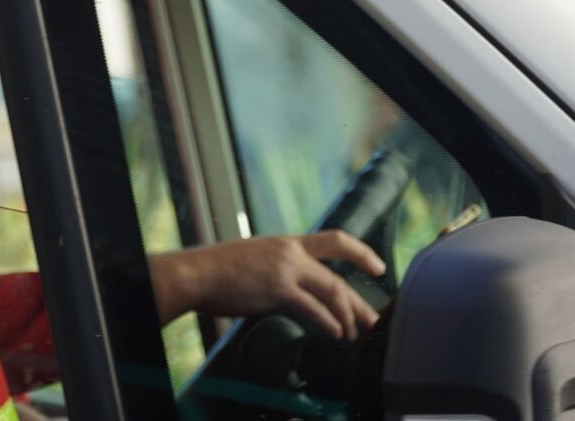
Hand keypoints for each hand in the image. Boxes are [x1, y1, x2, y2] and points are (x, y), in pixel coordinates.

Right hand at [148, 230, 385, 341]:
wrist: (196, 273)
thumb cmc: (219, 270)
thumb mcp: (256, 257)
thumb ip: (278, 268)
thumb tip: (291, 287)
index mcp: (287, 242)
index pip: (335, 240)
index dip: (361, 252)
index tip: (378, 266)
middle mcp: (291, 252)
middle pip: (338, 277)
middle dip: (359, 303)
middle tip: (373, 321)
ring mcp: (285, 270)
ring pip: (331, 292)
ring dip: (346, 317)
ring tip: (352, 334)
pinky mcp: (277, 289)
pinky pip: (311, 308)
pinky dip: (327, 323)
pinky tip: (334, 333)